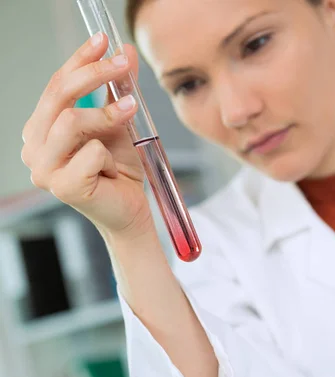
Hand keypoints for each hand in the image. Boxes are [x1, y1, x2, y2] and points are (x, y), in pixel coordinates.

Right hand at [21, 33, 153, 236]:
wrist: (130, 210)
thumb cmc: (119, 170)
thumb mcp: (118, 122)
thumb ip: (117, 89)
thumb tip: (124, 50)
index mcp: (40, 131)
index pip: (55, 87)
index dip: (78, 60)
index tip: (103, 40)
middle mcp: (34, 149)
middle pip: (58, 97)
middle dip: (93, 74)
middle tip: (122, 64)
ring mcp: (44, 170)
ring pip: (71, 121)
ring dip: (106, 117)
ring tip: (128, 118)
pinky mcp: (62, 187)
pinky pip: (91, 152)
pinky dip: (110, 156)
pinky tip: (111, 170)